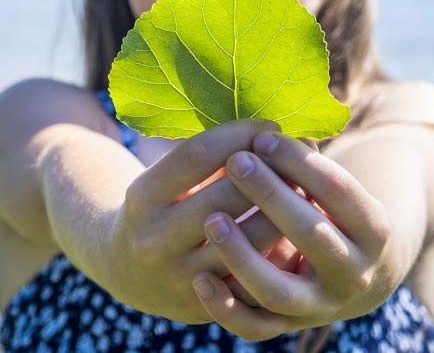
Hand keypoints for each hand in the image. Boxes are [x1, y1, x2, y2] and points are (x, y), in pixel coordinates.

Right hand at [110, 119, 283, 322]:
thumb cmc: (162, 203)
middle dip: (271, 171)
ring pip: (250, 242)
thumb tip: (275, 129)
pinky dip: (282, 252)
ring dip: (286, 211)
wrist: (126, 268)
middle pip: (228, 196)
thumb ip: (214, 152)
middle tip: (301, 156)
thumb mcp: (168, 174)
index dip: (242, 134)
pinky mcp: (205, 308)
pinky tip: (298, 230)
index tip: (271, 125)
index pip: (199, 154)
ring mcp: (180, 279)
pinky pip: (256, 277)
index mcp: (143, 196)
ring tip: (306, 188)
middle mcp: (155, 240)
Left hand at [191, 131, 391, 339]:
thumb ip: (308, 164)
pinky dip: (226, 309)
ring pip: (277, 290)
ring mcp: (320, 306)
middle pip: (311, 234)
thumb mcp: (336, 189)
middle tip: (237, 162)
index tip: (262, 136)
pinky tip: (199, 281)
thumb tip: (264, 129)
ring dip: (242, 255)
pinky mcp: (288, 328)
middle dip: (271, 195)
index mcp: (374, 229)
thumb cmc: (333, 210)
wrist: (352, 273)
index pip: (337, 190)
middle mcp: (354, 273)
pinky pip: (254, 327)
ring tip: (211, 220)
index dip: (299, 162)